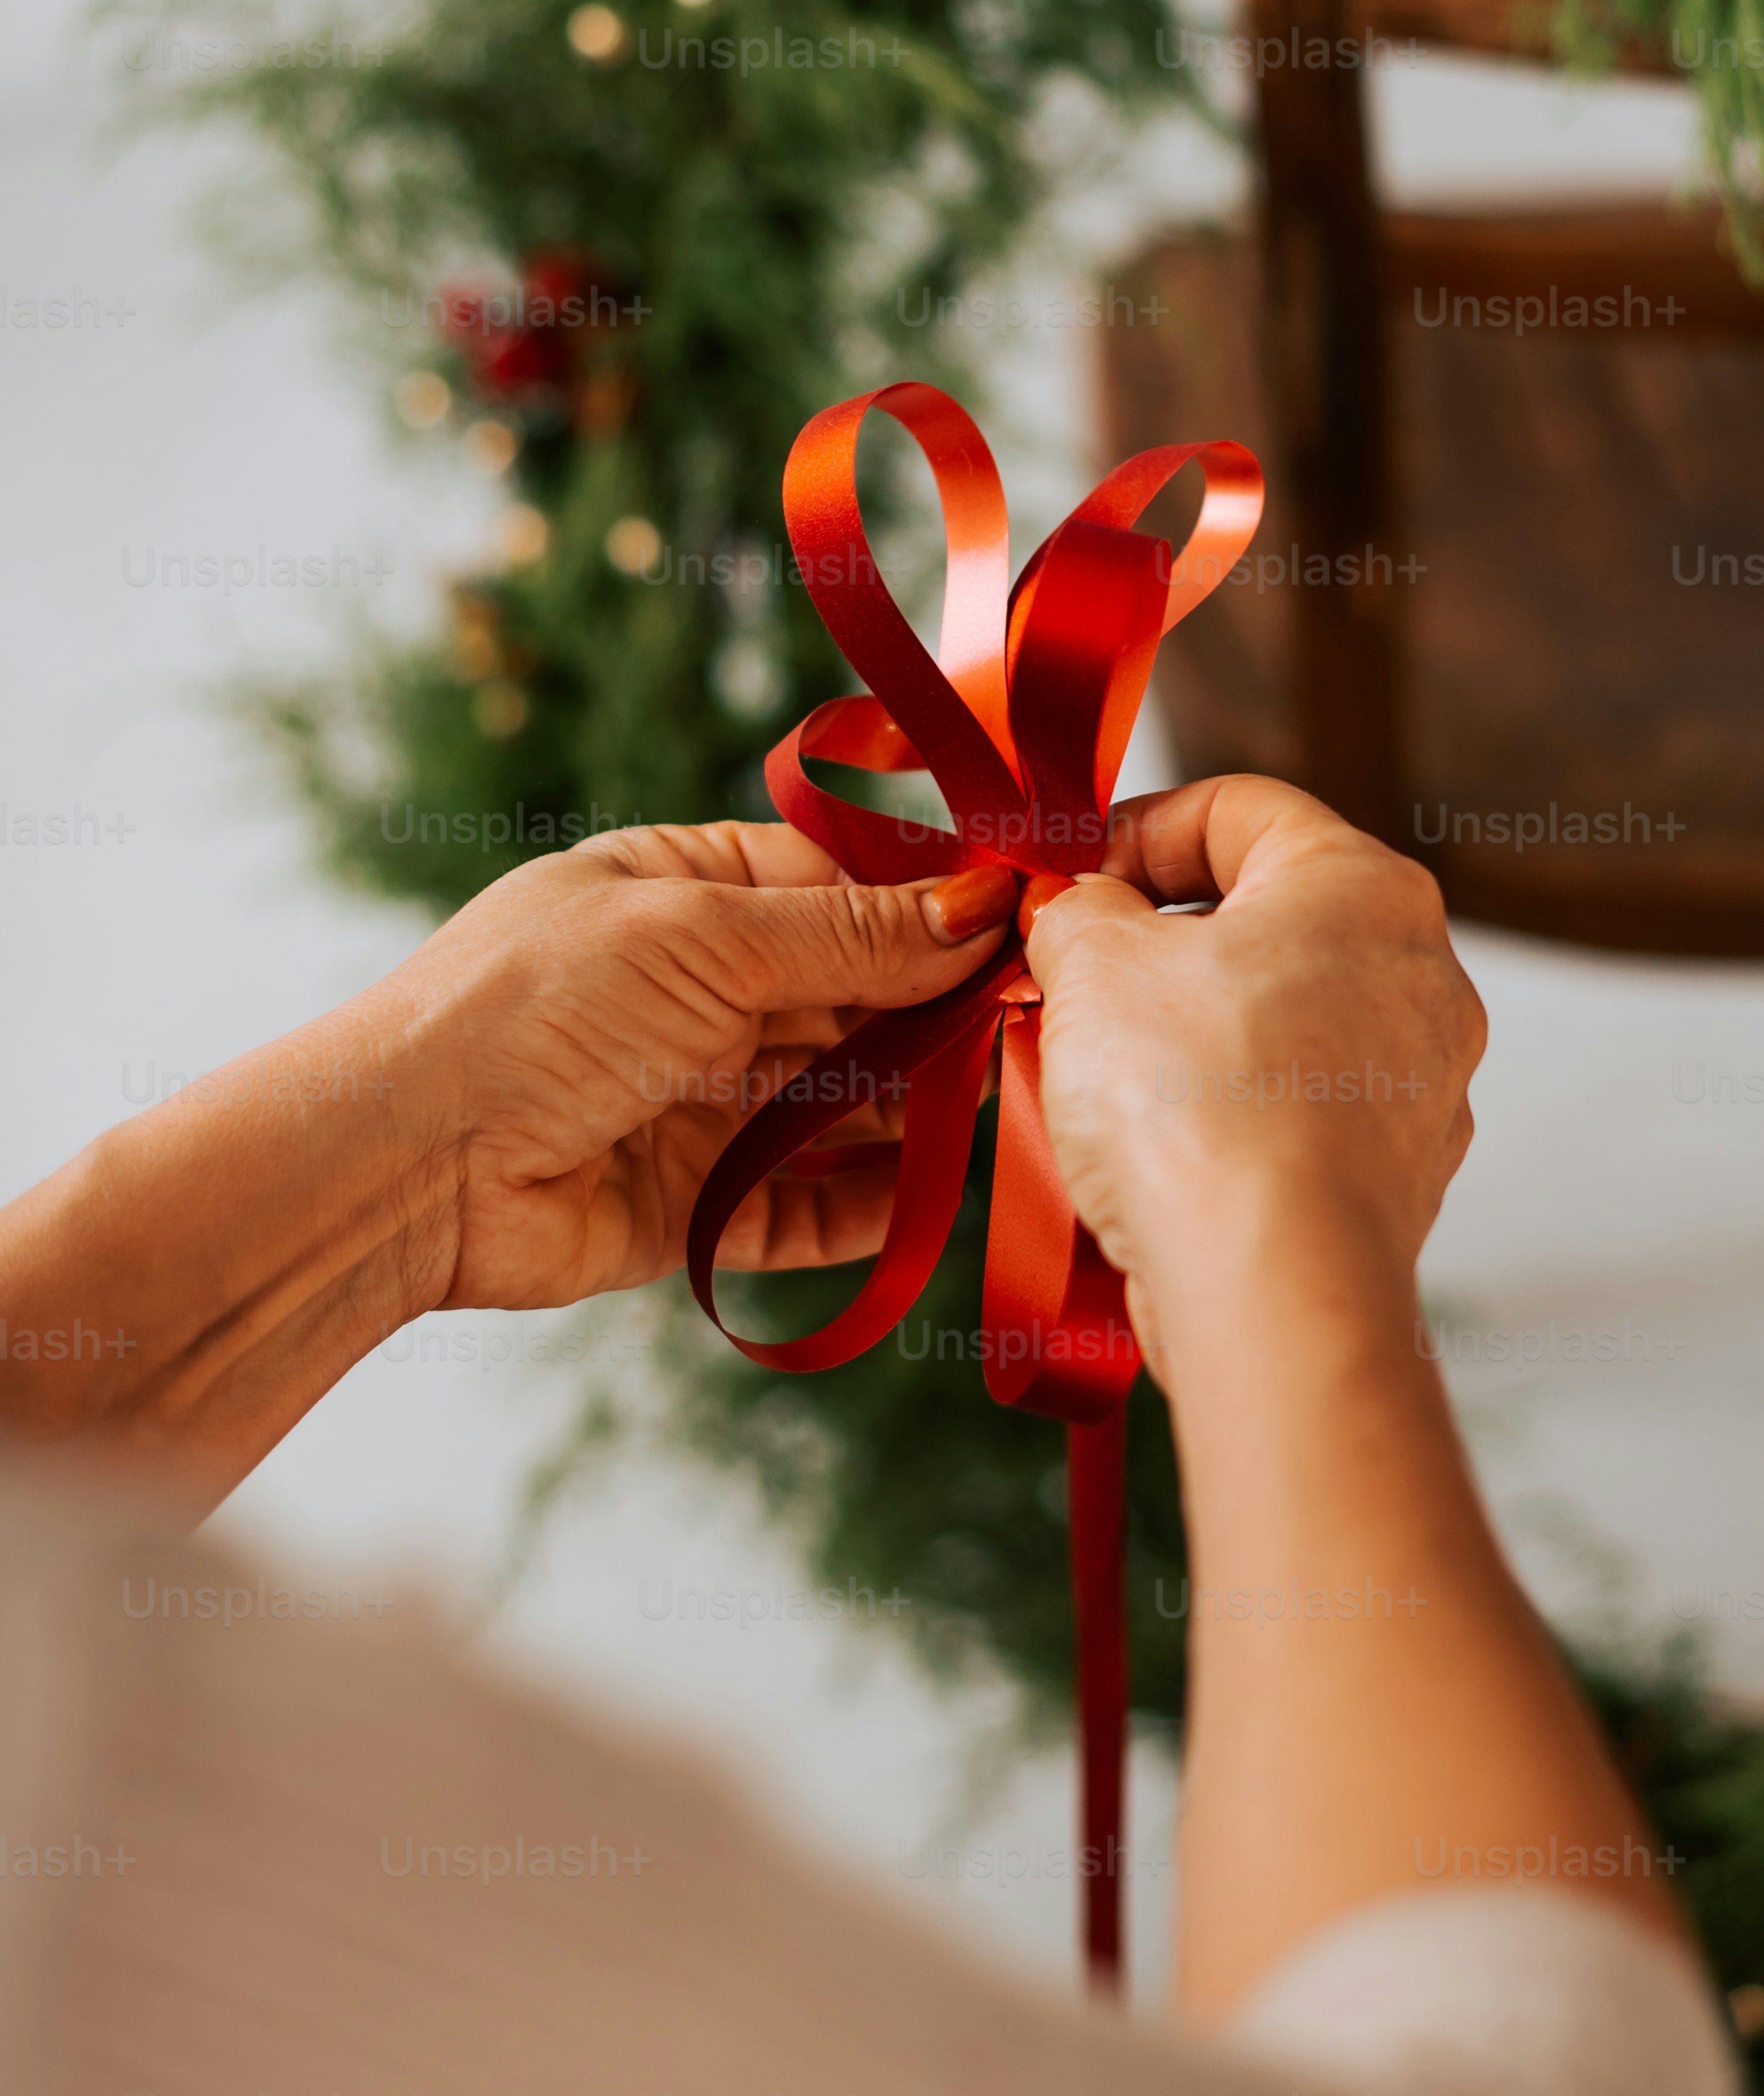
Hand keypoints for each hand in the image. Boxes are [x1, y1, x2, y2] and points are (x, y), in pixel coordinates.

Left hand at [390, 822, 1019, 1313]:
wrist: (402, 1164)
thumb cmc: (527, 1009)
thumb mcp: (699, 936)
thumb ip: (845, 934)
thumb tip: (976, 905)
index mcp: (684, 892)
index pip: (838, 887)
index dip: (928, 906)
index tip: (1022, 924)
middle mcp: (696, 992)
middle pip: (852, 996)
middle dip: (936, 1011)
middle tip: (1029, 1024)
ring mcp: (697, 1100)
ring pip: (840, 1103)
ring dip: (916, 1107)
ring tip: (993, 1105)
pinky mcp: (693, 1205)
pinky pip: (803, 1206)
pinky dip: (869, 1208)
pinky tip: (932, 1201)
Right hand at [1019, 778, 1484, 1366]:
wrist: (1268, 1287)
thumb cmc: (1197, 1106)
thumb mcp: (1092, 957)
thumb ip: (1077, 906)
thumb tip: (1077, 910)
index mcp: (1364, 884)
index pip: (1238, 806)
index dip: (1133, 829)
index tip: (1066, 879)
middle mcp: (1420, 971)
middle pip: (1262, 917)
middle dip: (1154, 942)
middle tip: (1066, 977)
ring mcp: (1421, 1079)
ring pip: (1278, 1019)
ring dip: (1183, 1031)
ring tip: (1095, 1070)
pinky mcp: (1400, 1172)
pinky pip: (1296, 1109)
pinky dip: (1226, 1113)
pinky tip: (1154, 1150)